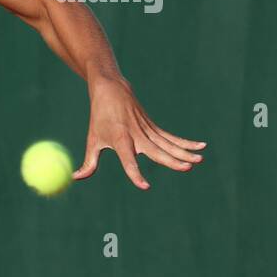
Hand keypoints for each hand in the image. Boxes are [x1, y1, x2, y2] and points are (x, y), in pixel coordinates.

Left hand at [75, 77, 205, 189]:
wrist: (111, 89)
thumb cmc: (99, 118)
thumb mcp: (92, 139)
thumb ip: (89, 162)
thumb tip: (75, 178)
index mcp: (119, 139)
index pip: (128, 160)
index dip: (136, 173)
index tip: (145, 186)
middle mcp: (136, 134)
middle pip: (156, 150)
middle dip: (171, 160)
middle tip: (187, 168)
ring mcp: (147, 129)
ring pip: (167, 143)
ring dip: (184, 152)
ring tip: (199, 160)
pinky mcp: (153, 126)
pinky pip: (171, 137)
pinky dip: (185, 142)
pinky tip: (201, 147)